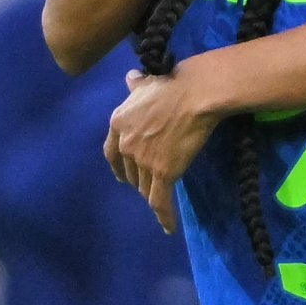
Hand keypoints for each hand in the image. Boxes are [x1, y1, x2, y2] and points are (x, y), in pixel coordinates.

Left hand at [105, 69, 221, 233]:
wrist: (194, 95)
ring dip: (151, 194)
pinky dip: (164, 217)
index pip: (111, 152)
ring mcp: (143, 160)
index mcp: (118, 123)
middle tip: (148, 184)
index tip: (122, 175)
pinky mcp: (162, 172)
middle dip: (137, 179)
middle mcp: (125, 143)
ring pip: (144, 187)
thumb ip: (135, 86)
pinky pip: (160, 200)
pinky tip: (168, 228)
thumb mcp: (146, 82)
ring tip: (159, 200)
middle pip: (130, 172)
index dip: (118, 166)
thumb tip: (130, 77)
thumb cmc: (172, 85)